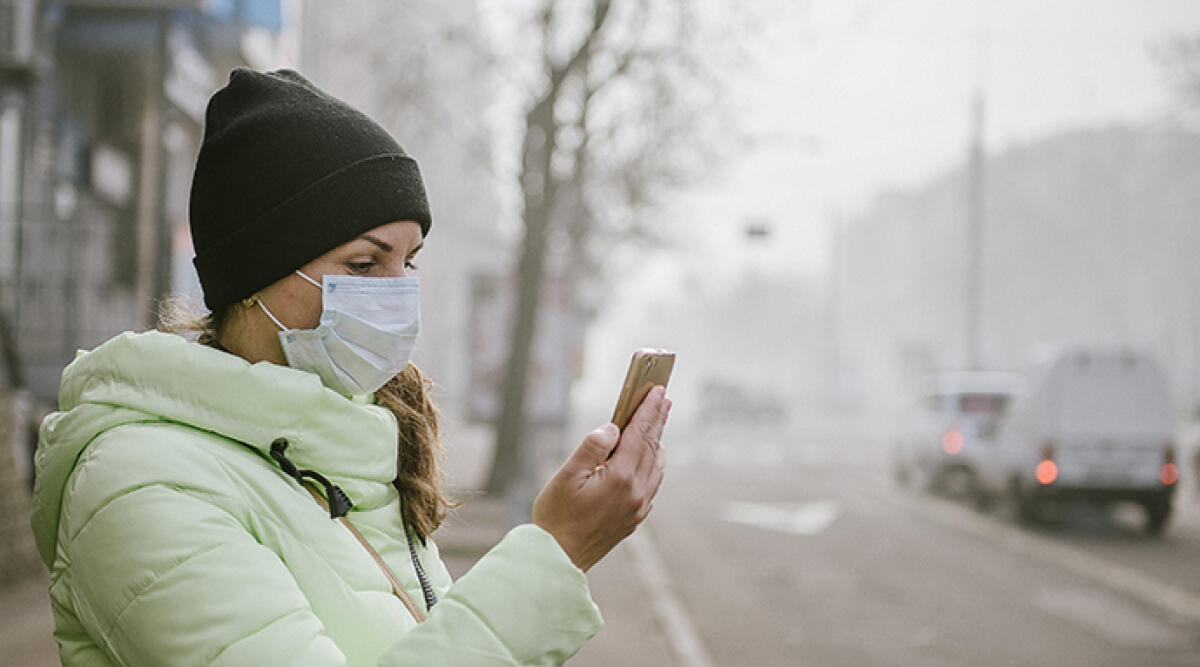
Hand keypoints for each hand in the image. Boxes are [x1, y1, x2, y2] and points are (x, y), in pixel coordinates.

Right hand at [532, 385, 670, 571]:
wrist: (558, 559)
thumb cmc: (556, 516)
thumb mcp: (567, 475)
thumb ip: (592, 447)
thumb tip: (614, 429)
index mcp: (620, 478)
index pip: (640, 434)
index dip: (649, 410)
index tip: (657, 391)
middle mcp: (636, 492)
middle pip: (653, 447)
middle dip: (658, 420)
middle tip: (663, 398)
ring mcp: (638, 507)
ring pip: (656, 466)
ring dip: (658, 441)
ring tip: (658, 422)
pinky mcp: (635, 518)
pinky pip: (653, 483)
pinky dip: (654, 463)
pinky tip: (650, 457)